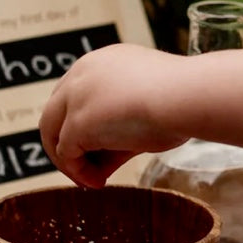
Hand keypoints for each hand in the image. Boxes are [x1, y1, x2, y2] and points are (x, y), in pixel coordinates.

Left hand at [40, 43, 193, 187]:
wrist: (188, 97)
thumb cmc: (183, 99)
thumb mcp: (149, 108)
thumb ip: (123, 127)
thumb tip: (110, 156)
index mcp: (104, 61)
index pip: (78, 94)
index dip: (86, 125)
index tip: (101, 148)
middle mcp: (83, 72)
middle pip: (57, 112)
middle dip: (70, 144)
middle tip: (88, 169)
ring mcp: (76, 96)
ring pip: (54, 133)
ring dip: (71, 161)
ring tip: (92, 180)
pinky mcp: (76, 122)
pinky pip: (66, 153)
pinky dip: (78, 171)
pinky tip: (98, 182)